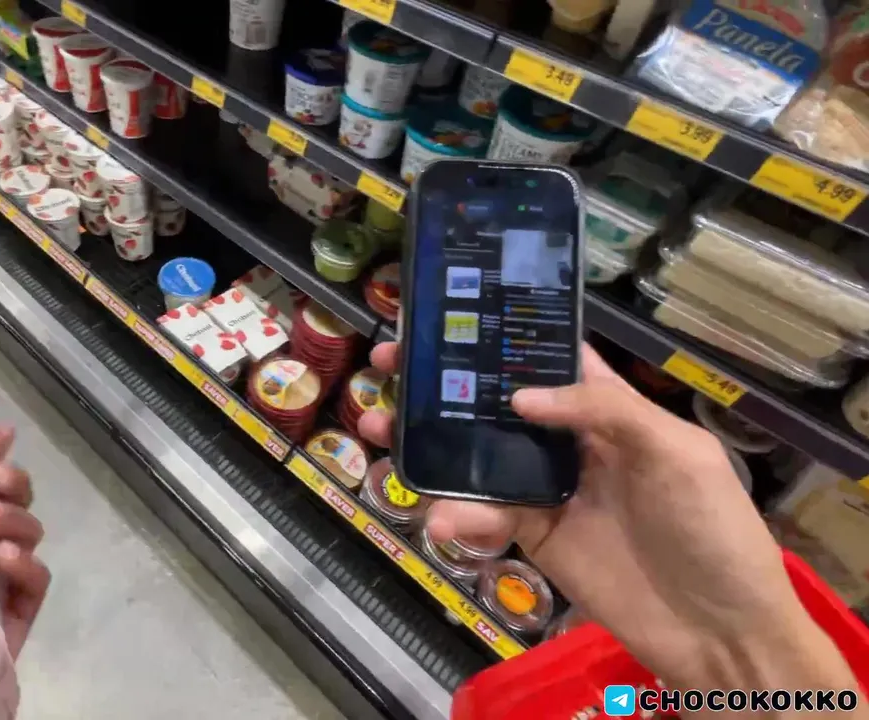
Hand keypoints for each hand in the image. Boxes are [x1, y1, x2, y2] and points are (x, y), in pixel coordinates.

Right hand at [359, 343, 856, 698]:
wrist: (719, 633)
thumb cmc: (712, 529)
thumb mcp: (677, 453)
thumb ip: (606, 410)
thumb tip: (520, 397)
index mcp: (610, 408)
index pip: (549, 357)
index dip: (503, 334)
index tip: (448, 312)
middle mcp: (570, 440)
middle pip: (496, 402)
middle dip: (442, 382)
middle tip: (387, 364)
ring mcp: (546, 490)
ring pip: (475, 456)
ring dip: (427, 442)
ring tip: (379, 429)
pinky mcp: (531, 537)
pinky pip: (483, 516)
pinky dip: (457, 514)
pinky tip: (440, 516)